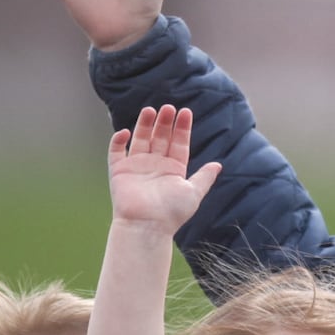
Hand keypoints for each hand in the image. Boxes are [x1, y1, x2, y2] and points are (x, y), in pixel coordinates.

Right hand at [107, 105, 220, 230]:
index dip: (182, 128)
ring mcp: (137, 167)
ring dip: (144, 124)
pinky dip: (119, 140)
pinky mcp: (119, 171)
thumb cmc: (172, 212)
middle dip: (165, 123)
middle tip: (169, 108)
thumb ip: (204, 177)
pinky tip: (126, 131)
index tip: (185, 112)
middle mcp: (156, 166)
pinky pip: (117, 151)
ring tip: (151, 110)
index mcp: (173, 170)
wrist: (147, 226)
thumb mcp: (194, 192)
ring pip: (140, 139)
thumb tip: (218, 165)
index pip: (179, 143)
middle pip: (160, 138)